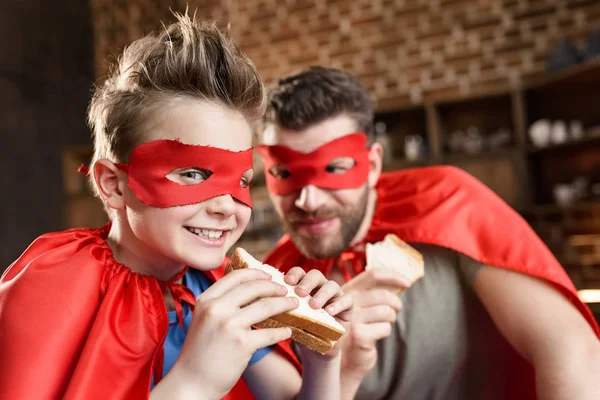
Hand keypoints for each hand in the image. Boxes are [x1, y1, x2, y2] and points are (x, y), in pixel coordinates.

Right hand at [170, 269, 297, 399]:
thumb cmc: (200, 352)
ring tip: (293, 305)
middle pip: (254, 288)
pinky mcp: (242, 344)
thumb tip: (250, 290)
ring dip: (284, 304)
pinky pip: (270, 333)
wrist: (191, 382)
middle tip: (286, 290)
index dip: (256, 273)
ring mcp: (229, 326)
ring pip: (266, 306)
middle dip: (274, 287)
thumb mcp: (204, 319)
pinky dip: (282, 332)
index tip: (269, 276)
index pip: (236, 276)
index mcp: (206, 300)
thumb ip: (221, 304)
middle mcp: (216, 309)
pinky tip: (288, 331)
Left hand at [284, 267, 352, 358]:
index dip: (294, 274)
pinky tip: (329, 312)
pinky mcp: (347, 306)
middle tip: (300, 293)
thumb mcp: (291, 319)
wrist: (317, 348)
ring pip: (332, 285)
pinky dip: (338, 304)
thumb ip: (285, 310)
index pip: (300, 273)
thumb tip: (272, 306)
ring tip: (314, 305)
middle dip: (307, 282)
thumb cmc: (301, 330)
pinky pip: (347, 300)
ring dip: (322, 294)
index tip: (287, 282)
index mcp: (304, 285)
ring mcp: (335, 295)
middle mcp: (320, 286)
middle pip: (316, 275)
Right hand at [339, 269, 410, 378]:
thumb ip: (372, 292)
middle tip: (396, 311)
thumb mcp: (359, 305)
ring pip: (386, 312)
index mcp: (348, 290)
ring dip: (391, 318)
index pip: (373, 275)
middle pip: (383, 295)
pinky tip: (376, 335)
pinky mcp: (358, 335)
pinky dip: (385, 331)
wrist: (344, 357)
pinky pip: (385, 328)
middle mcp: (347, 301)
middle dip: (396, 304)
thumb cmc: (356, 327)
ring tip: (384, 322)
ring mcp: (351, 318)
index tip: (408, 283)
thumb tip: (403, 280)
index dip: (393, 276)